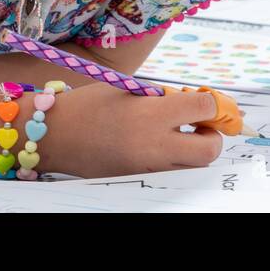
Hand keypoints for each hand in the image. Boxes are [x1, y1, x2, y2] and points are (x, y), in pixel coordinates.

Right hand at [51, 82, 223, 177]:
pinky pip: (171, 173)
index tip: (206, 100)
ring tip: (180, 135)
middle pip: (210, 149)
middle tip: (201, 125)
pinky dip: (175, 160)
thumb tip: (193, 104)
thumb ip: (162, 98)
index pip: (205, 107)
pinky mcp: (140, 180)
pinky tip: (159, 145)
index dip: (213, 102)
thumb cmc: (89, 105)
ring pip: (194, 167)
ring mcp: (148, 167)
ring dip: (196, 151)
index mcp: (152, 114)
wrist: (56, 135)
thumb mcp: (129, 90)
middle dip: (213, 135)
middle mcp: (155, 145)